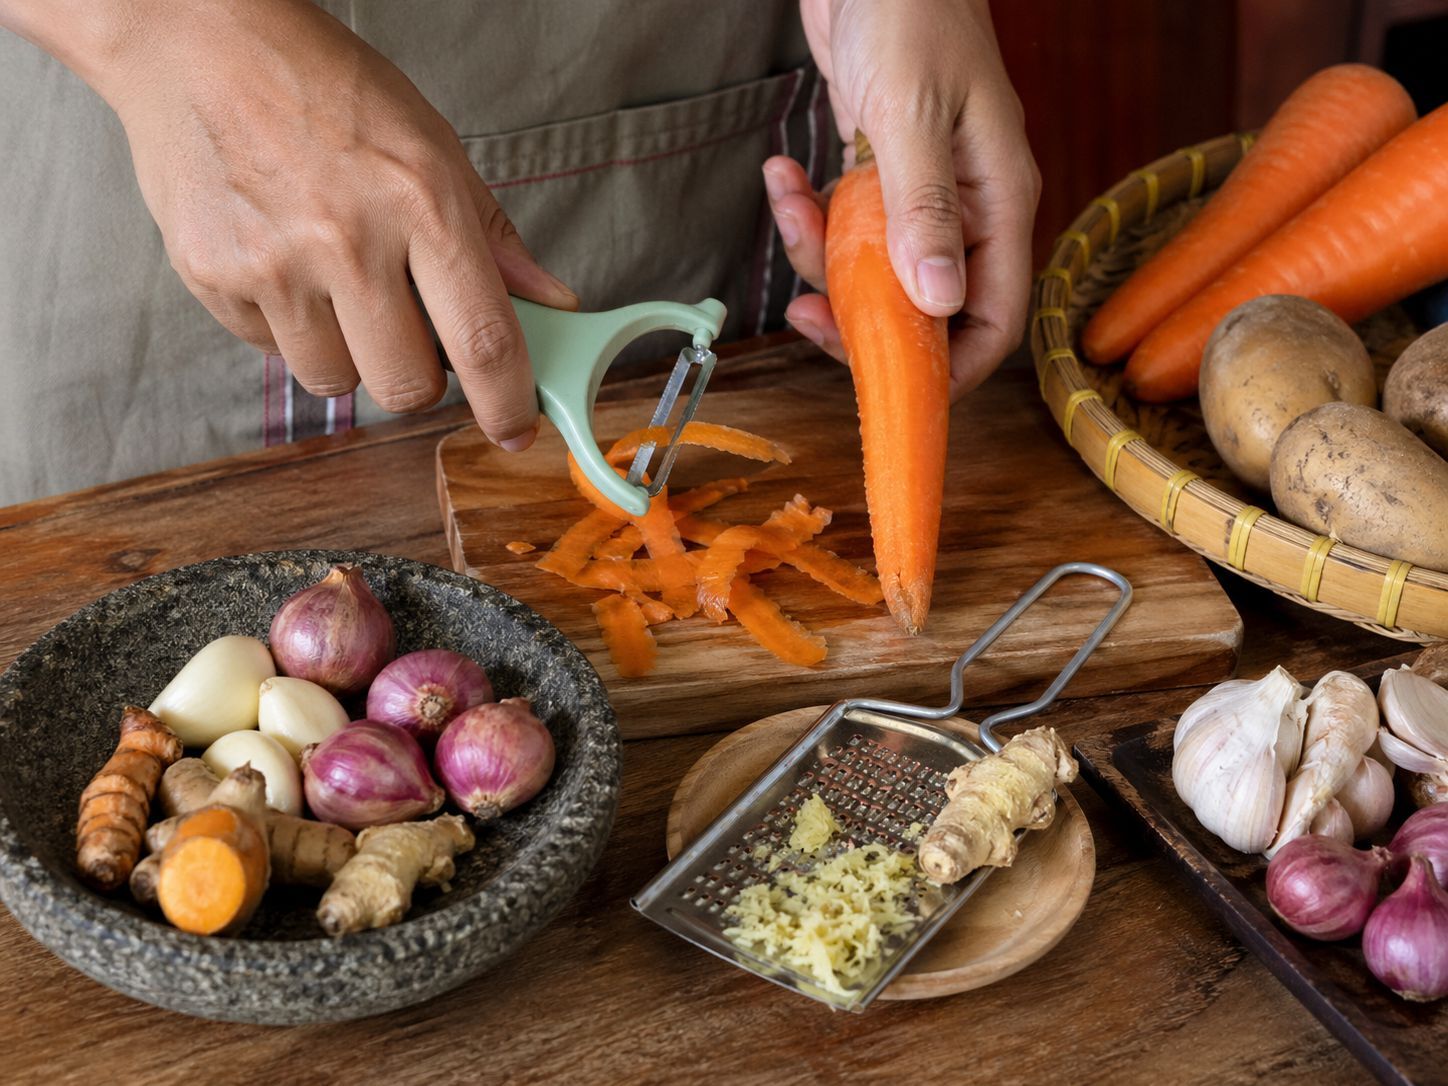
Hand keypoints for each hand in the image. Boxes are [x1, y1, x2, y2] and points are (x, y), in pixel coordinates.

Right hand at [79, 1, 575, 449]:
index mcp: (421, 202)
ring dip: (349, 356)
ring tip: (336, 285)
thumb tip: (554, 303)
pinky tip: (284, 263)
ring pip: (335, 383)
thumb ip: (494, 237)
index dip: (508, 403)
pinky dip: (288, 327)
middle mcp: (347, 240)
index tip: (515, 431)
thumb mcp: (433, 145)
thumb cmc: (326, 89)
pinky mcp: (213, 278)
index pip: (483, 340)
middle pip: (407, 385)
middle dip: (419, 378)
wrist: (197, 43)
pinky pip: (271, 353)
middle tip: (408, 330)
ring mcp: (273, 264)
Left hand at [767, 0, 1039, 397]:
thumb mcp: (912, 113)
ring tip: (790, 199)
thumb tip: (938, 304)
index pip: (992, 321)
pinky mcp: (878, 173)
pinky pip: (844, 225)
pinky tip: (785, 173)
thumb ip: (923, 210)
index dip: (946, 369)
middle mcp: (966, 208)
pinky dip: (808, 212)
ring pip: (872, 271)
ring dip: (818, 255)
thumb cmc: (910, 10)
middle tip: (807, 311)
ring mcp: (921, 193)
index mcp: (997, 201)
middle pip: (924, 310)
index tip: (886, 383)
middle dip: (860, 318)